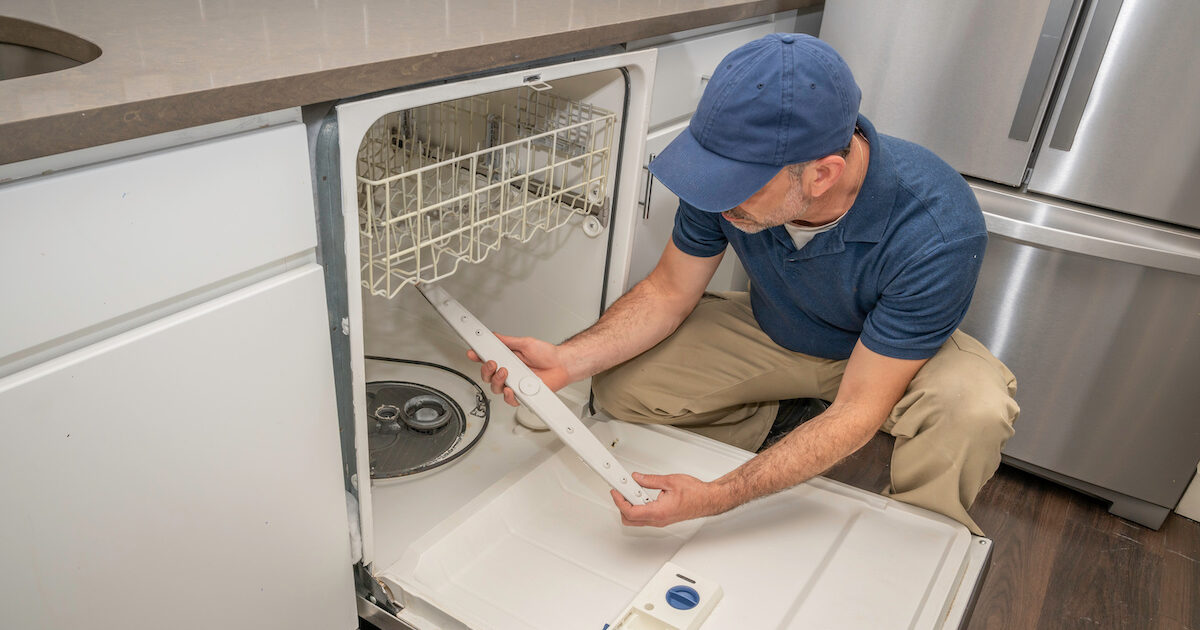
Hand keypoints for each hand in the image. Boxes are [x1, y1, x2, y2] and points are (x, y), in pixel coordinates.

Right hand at [467, 333, 571, 405]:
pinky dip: (508, 396)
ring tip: (505, 372)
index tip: (473, 353)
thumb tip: (494, 336)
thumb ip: (508, 341)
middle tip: (493, 363)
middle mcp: (509, 372)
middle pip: (488, 376)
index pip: (488, 359)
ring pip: (496, 388)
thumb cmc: (547, 354)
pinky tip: (510, 389)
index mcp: (508, 359)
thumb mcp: (525, 343)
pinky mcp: (522, 394)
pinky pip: (510, 400)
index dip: (478, 357)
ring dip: (497, 381)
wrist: (561, 365)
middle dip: (486, 370)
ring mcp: (515, 384)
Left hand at [610, 472, 730, 526]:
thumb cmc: (695, 493)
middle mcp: (658, 520)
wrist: (708, 500)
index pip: (630, 511)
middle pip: (629, 519)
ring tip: (632, 489)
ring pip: (636, 519)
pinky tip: (641, 494)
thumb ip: (650, 480)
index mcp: (658, 512)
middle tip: (622, 490)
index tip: (615, 491)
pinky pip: (645, 516)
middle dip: (621, 505)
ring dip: (630, 505)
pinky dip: (639, 506)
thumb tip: (637, 478)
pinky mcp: (662, 519)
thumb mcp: (670, 481)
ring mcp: (659, 521)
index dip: (619, 501)